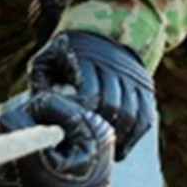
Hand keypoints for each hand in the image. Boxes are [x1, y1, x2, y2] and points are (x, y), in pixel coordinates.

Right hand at [18, 93, 142, 186]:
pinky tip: (40, 169)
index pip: (46, 102)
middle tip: (22, 156)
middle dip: (31, 129)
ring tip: (30, 165)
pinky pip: (58, 139)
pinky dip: (44, 149)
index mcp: (91, 126)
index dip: (23, 118)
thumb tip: (9, 114)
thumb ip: (20, 133)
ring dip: (35, 139)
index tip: (16, 143)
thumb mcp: (33, 165)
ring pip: (51, 125)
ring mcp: (94, 139)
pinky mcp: (87, 151)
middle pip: (50, 112)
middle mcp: (97, 127)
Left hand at [28, 31, 153, 158]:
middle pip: (111, 105)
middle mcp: (114, 64)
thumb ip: (41, 83)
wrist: (101, 34)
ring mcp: (133, 76)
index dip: (80, 115)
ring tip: (102, 152)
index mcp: (86, 57)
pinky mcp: (145, 87)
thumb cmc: (64, 56)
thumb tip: (41, 111)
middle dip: (98, 128)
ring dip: (117, 136)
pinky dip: (133, 137)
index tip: (70, 128)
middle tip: (85, 146)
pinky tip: (120, 151)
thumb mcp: (47, 61)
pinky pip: (145, 117)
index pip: (89, 93)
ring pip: (130, 114)